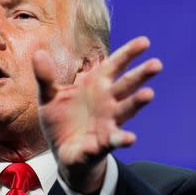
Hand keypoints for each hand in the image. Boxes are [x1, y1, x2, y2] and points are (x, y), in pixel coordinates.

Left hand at [34, 36, 160, 194]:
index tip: (144, 41)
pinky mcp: (102, 143)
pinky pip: (113, 140)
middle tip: (157, 64)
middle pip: (126, 85)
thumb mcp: (48, 97)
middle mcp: (107, 102)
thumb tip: (38, 54)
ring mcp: (107, 122)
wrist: (62, 152)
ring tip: (149, 94)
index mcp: (95, 85)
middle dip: (141, 75)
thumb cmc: (61, 121)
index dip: (128, 53)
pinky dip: (122, 139)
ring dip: (136, 102)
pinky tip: (130, 138)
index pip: (114, 65)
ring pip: (125, 110)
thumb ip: (45, 77)